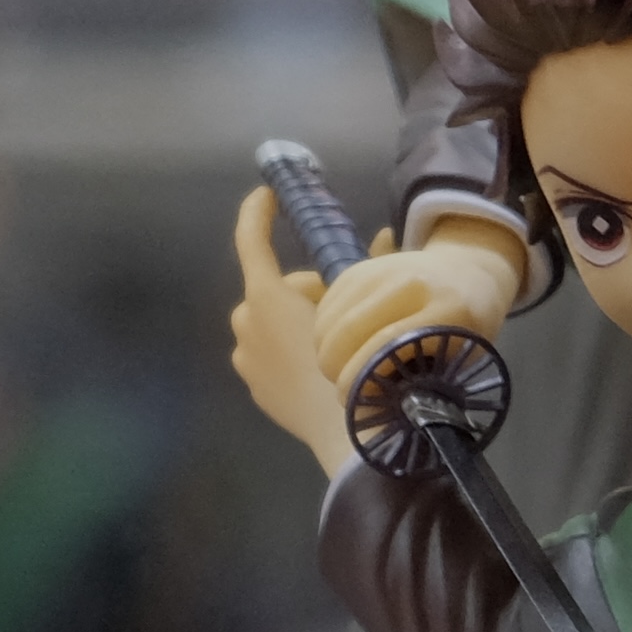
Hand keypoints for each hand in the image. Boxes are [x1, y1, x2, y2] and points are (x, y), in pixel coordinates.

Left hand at [228, 185, 359, 478]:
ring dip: (295, 325)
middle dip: (301, 294)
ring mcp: (245, 358)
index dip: (258, 213)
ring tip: (334, 345)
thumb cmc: (356, 363)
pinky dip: (291, 356)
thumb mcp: (363, 307)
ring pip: (271, 325)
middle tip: (340, 310)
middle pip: (272, 290)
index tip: (266, 195)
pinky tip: (321, 373)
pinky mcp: (255, 387)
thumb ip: (364, 269)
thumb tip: (386, 236)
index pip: (251, 241)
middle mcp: (245, 322)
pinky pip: (271, 356)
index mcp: (266, 296)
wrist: (348, 435)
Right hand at [312, 220, 524, 387]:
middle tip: (343, 388)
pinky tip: (341, 346)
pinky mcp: (357, 268)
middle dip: (334, 367)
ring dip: (326, 352)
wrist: (465, 273)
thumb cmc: (465, 328)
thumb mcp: (457, 358)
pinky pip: (325, 307)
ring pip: (329, 319)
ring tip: (342, 368)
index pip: (386, 344)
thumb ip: (419, 382)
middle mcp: (409, 283)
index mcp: (445, 309)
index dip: (360, 377)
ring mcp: (379, 270)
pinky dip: (324, 333)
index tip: (352, 401)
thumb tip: (369, 410)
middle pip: (348, 330)